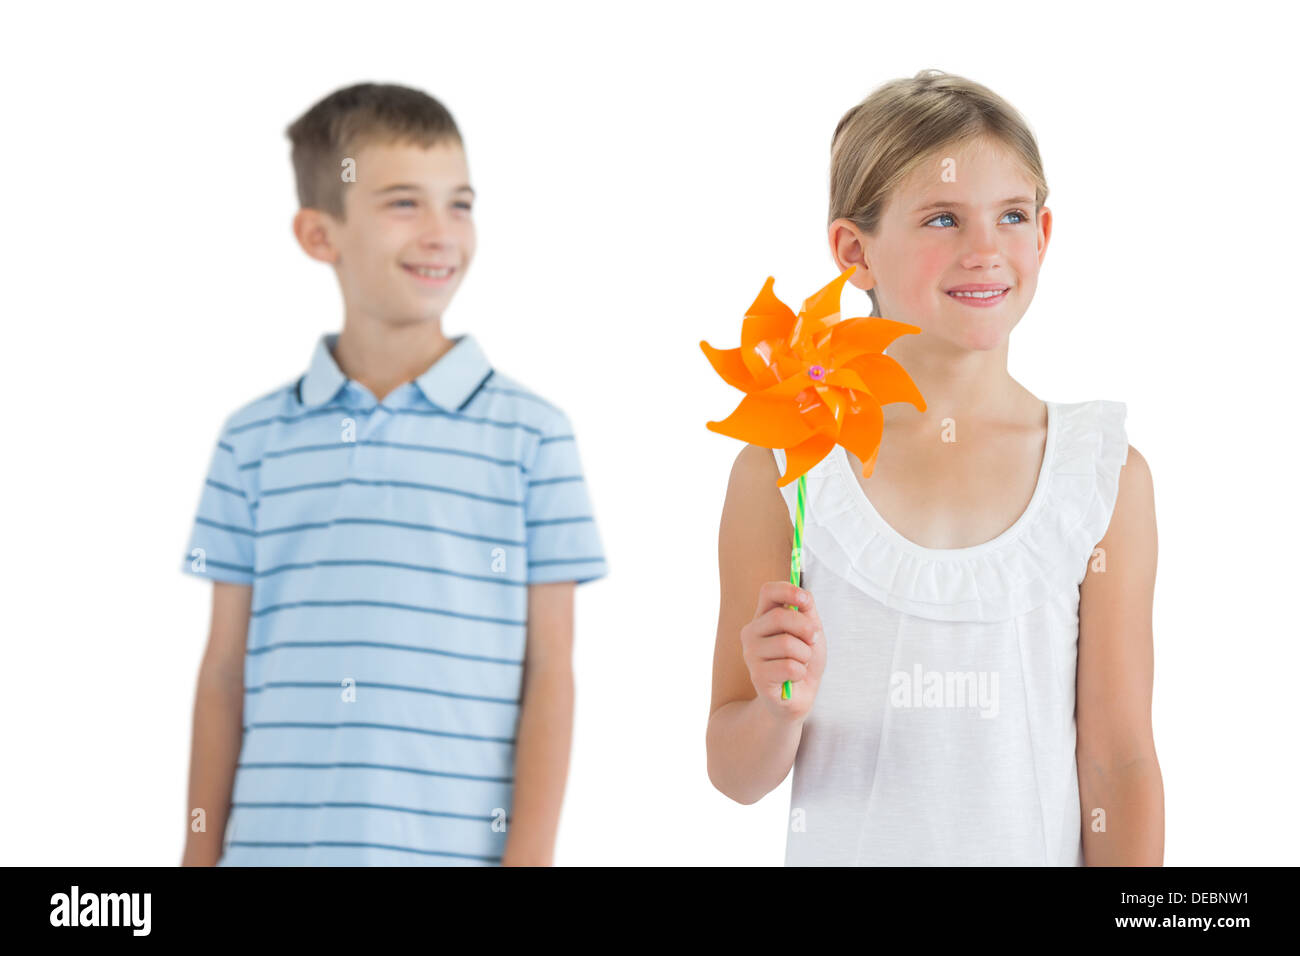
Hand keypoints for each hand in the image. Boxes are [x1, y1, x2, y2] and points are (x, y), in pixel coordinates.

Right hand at [740, 581, 824, 720]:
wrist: (800, 696)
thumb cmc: (803, 660)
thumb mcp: (811, 632)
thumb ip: (807, 612)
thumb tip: (804, 595)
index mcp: (763, 617)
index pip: (768, 591)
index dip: (788, 590)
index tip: (805, 600)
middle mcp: (751, 633)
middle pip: (781, 617)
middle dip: (806, 629)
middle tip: (813, 641)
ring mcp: (751, 655)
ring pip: (787, 644)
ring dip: (805, 655)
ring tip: (801, 662)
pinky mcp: (757, 677)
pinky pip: (789, 667)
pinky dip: (801, 672)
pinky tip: (795, 677)